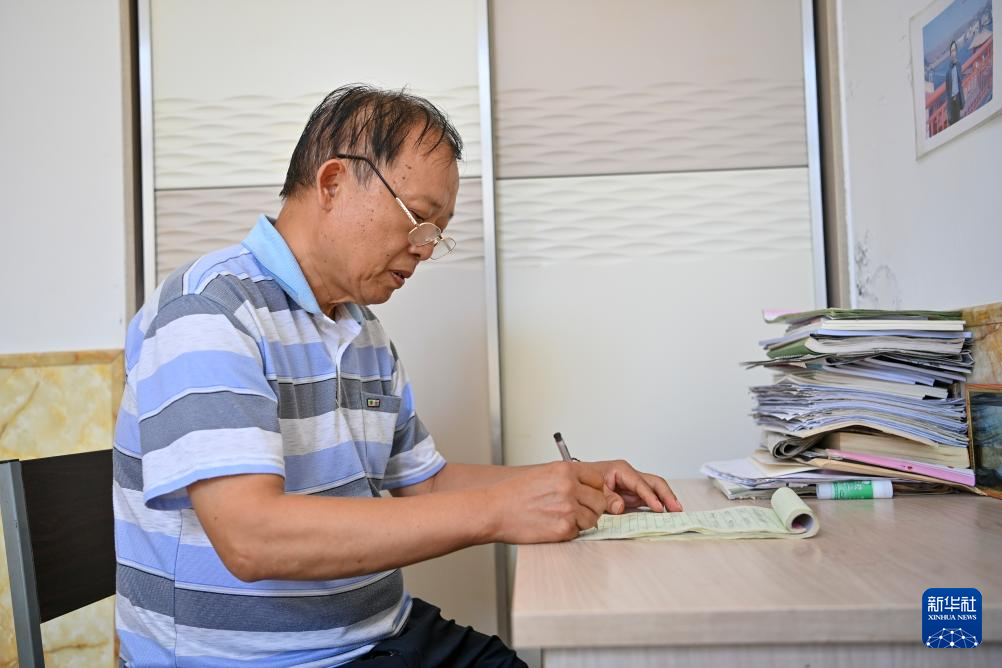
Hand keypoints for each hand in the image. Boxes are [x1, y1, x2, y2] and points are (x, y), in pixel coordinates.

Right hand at [485, 461, 607, 543]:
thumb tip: (586, 488)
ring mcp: (568, 508)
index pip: (597, 480)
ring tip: (561, 518)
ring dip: (581, 521)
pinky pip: (579, 532)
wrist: (493, 510)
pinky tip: (553, 526)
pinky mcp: (564, 528)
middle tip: (575, 511)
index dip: (593, 490)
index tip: (587, 495)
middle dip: (590, 508)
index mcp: (565, 470)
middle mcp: (569, 487)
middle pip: (599, 501)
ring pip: (592, 518)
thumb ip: (567, 478)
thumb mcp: (542, 474)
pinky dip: (569, 532)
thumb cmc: (512, 494)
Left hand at [582, 460, 682, 513]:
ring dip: (666, 500)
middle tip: (676, 508)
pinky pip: (649, 498)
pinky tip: (665, 513)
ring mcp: (633, 485)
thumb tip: (620, 507)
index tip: (659, 508)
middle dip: (667, 495)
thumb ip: (607, 498)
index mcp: (621, 469)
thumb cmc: (585, 479)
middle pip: (654, 482)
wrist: (577, 480)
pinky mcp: (633, 494)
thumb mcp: (594, 488)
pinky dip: (658, 504)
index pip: (640, 483)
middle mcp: (630, 475)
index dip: (650, 496)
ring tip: (677, 511)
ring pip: (655, 489)